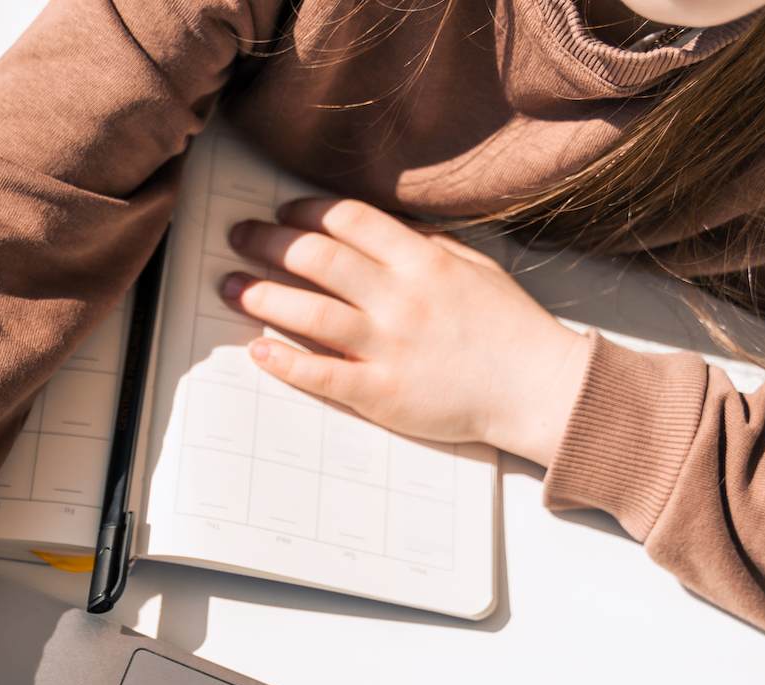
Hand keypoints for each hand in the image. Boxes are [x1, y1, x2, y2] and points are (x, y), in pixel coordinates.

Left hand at [221, 198, 591, 467]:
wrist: (537, 388)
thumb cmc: (507, 327)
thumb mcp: (473, 268)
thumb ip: (424, 246)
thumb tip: (376, 228)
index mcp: (423, 262)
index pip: (351, 223)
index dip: (307, 212)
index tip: (280, 211)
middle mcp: (402, 299)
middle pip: (319, 261)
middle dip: (269, 244)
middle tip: (237, 237)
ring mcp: (390, 347)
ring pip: (312, 314)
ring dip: (261, 297)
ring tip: (227, 285)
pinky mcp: (384, 394)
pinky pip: (323, 375)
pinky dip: (285, 362)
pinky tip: (256, 350)